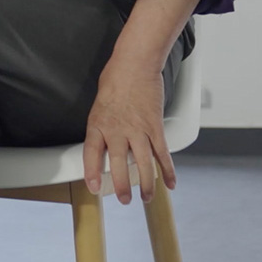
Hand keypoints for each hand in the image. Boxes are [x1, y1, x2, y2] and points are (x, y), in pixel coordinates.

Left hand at [83, 56, 173, 204]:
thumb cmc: (116, 77)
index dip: (92, 173)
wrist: (135, 62)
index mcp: (98, 123)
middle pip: (117, 166)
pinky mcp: (154, 126)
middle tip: (124, 199)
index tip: (94, 188)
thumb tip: (104, 138)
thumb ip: (102, 123)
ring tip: (146, 197)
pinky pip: (162, 153)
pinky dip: (168, 169)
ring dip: (146, 184)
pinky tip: (170, 182)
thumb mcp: (100, 102)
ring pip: (142, 165)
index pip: (91, 154)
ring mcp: (137, 129)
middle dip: (121, 187)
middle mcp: (116, 130)